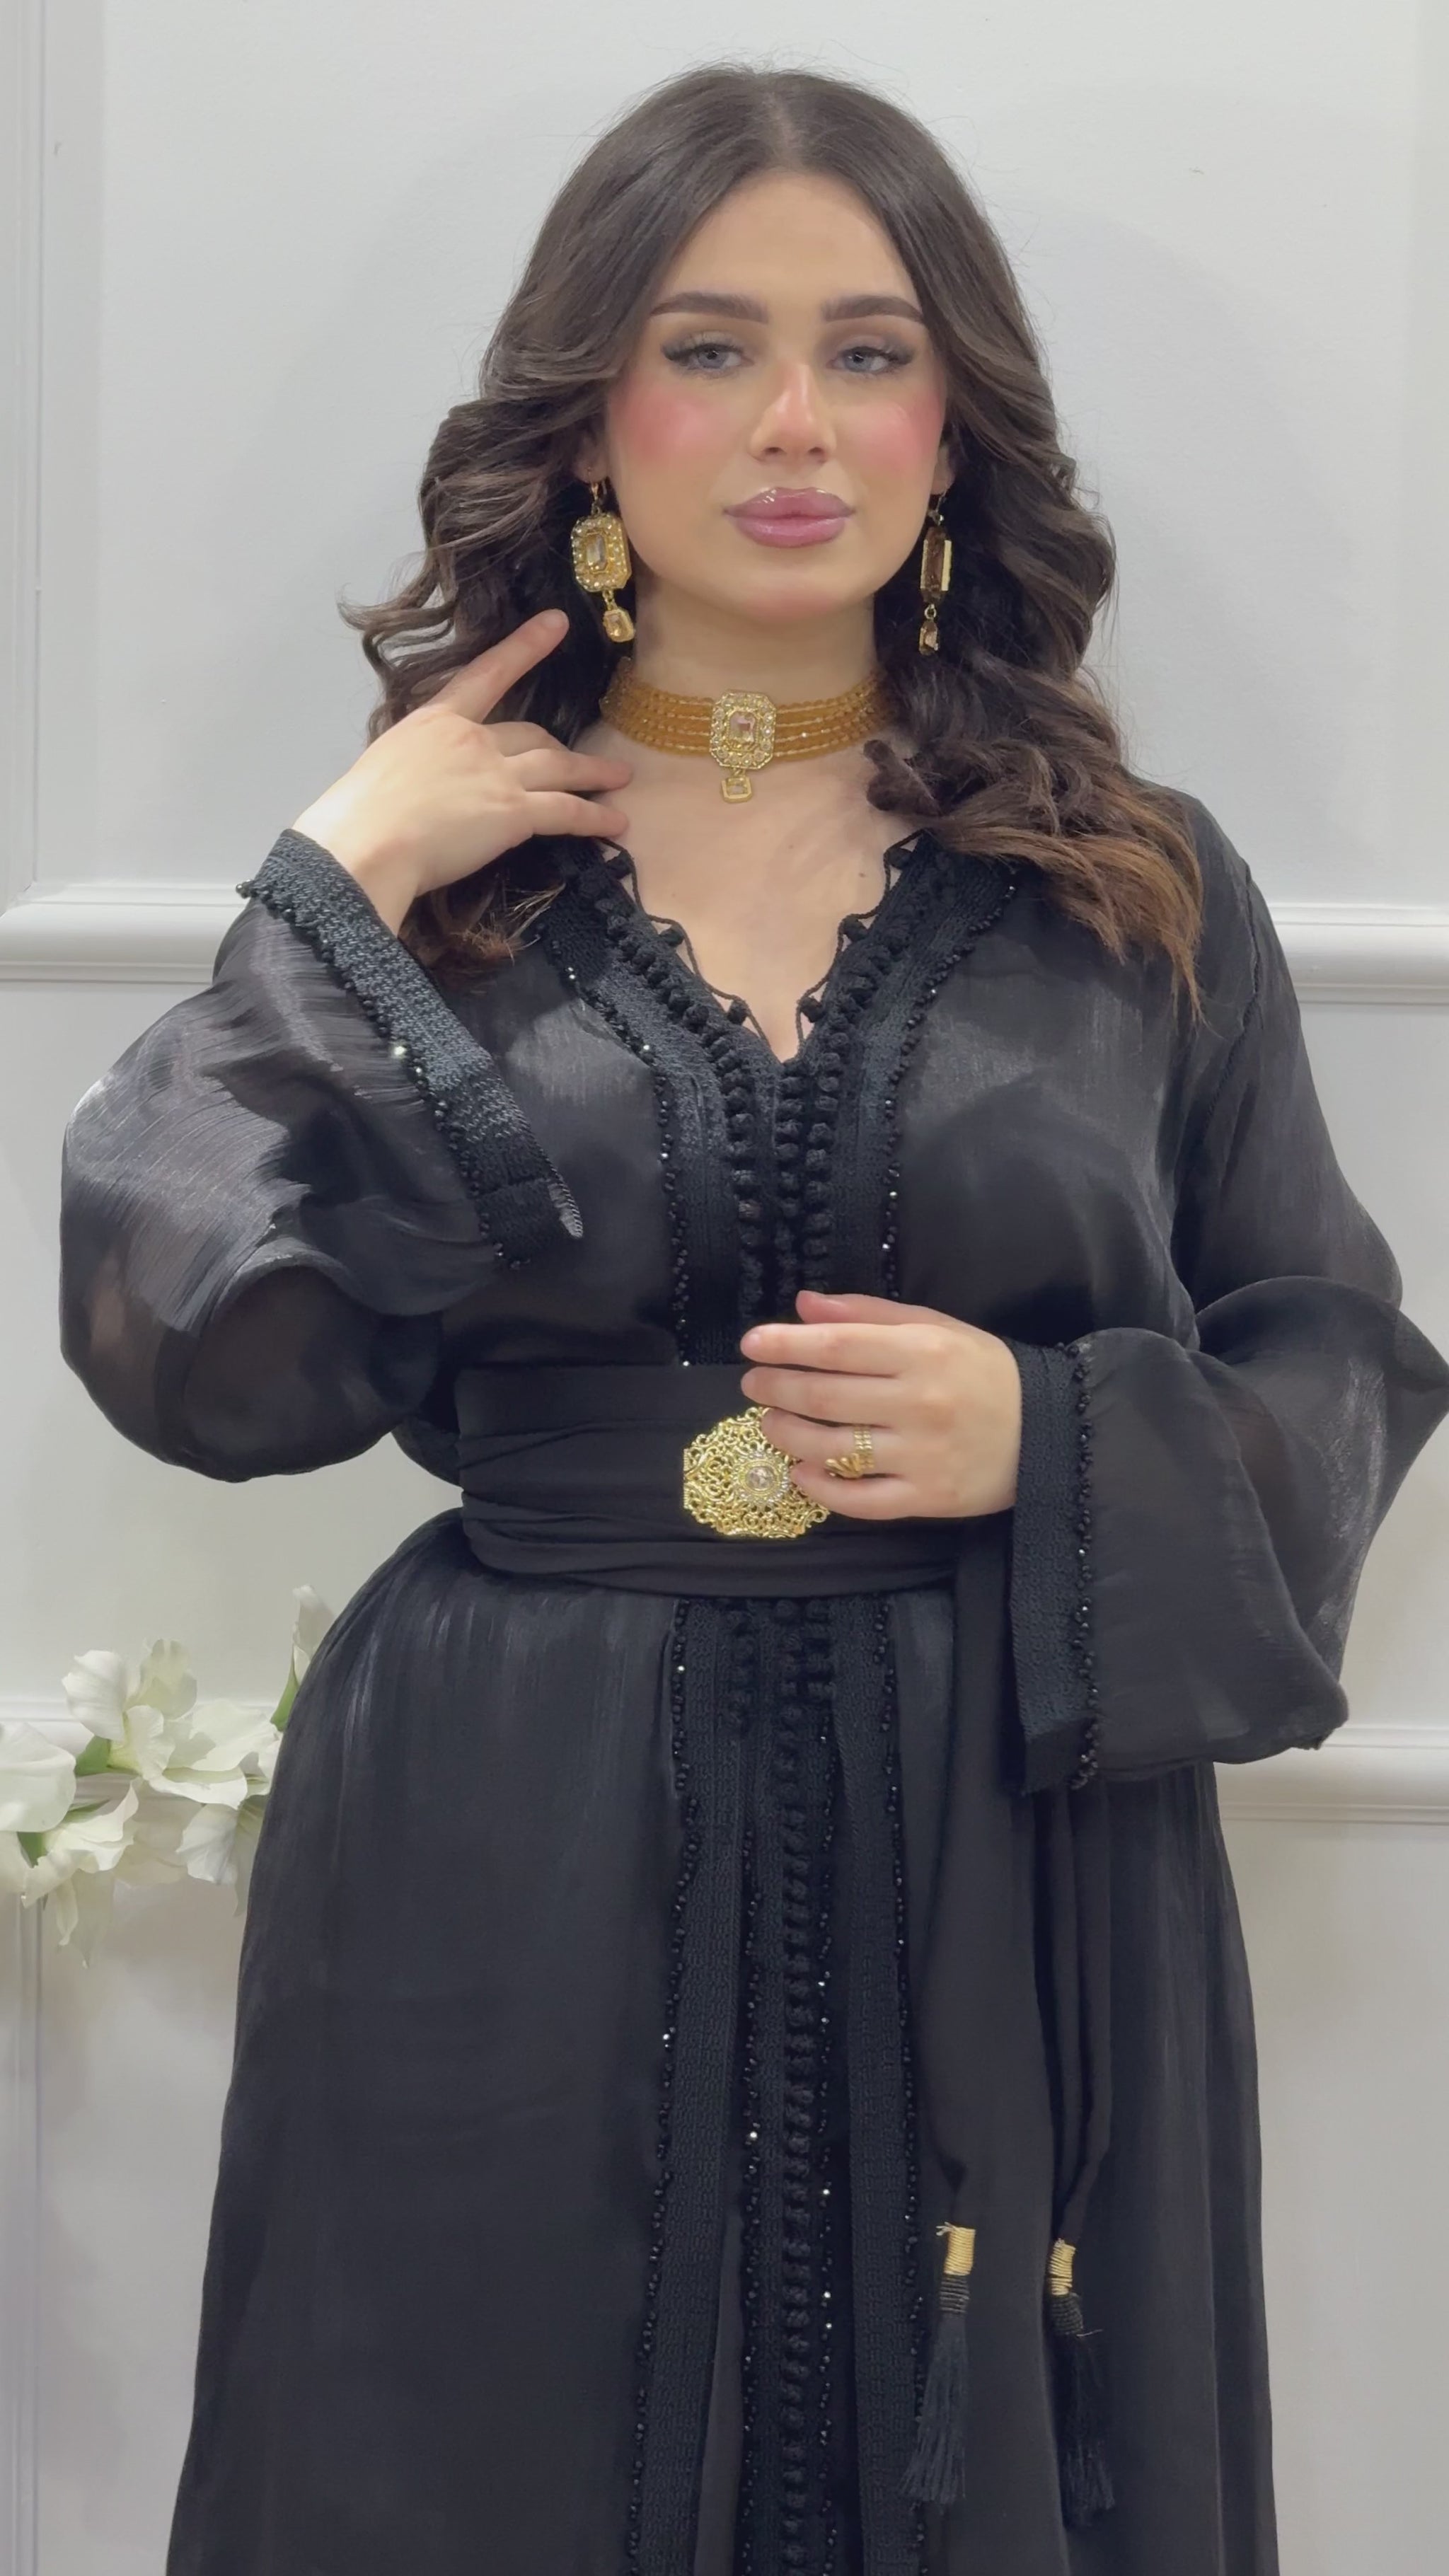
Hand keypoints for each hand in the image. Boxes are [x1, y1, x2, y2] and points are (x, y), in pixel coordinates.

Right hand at [288, 608, 631, 928]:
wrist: (367, 842)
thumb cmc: (359, 815)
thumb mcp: (385, 770)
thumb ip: (415, 768)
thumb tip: (421, 788)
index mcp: (435, 721)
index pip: (487, 674)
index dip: (525, 647)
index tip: (555, 624)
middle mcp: (473, 738)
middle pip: (529, 734)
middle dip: (558, 747)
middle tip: (578, 759)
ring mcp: (496, 773)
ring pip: (558, 767)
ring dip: (592, 773)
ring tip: (619, 779)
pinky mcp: (513, 812)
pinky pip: (566, 812)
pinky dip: (593, 818)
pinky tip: (615, 825)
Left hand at [739, 1289, 1021, 1520]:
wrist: (1047, 1431)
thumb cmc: (984, 1373)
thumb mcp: (936, 1328)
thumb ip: (868, 1315)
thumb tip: (804, 1304)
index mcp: (922, 1352)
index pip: (837, 1346)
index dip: (786, 1344)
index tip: (752, 1342)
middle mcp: (920, 1403)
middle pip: (825, 1396)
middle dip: (776, 1387)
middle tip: (753, 1383)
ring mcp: (922, 1455)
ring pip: (832, 1449)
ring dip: (787, 1435)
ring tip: (770, 1422)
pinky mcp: (927, 1498)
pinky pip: (860, 1499)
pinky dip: (821, 1488)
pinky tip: (801, 1472)